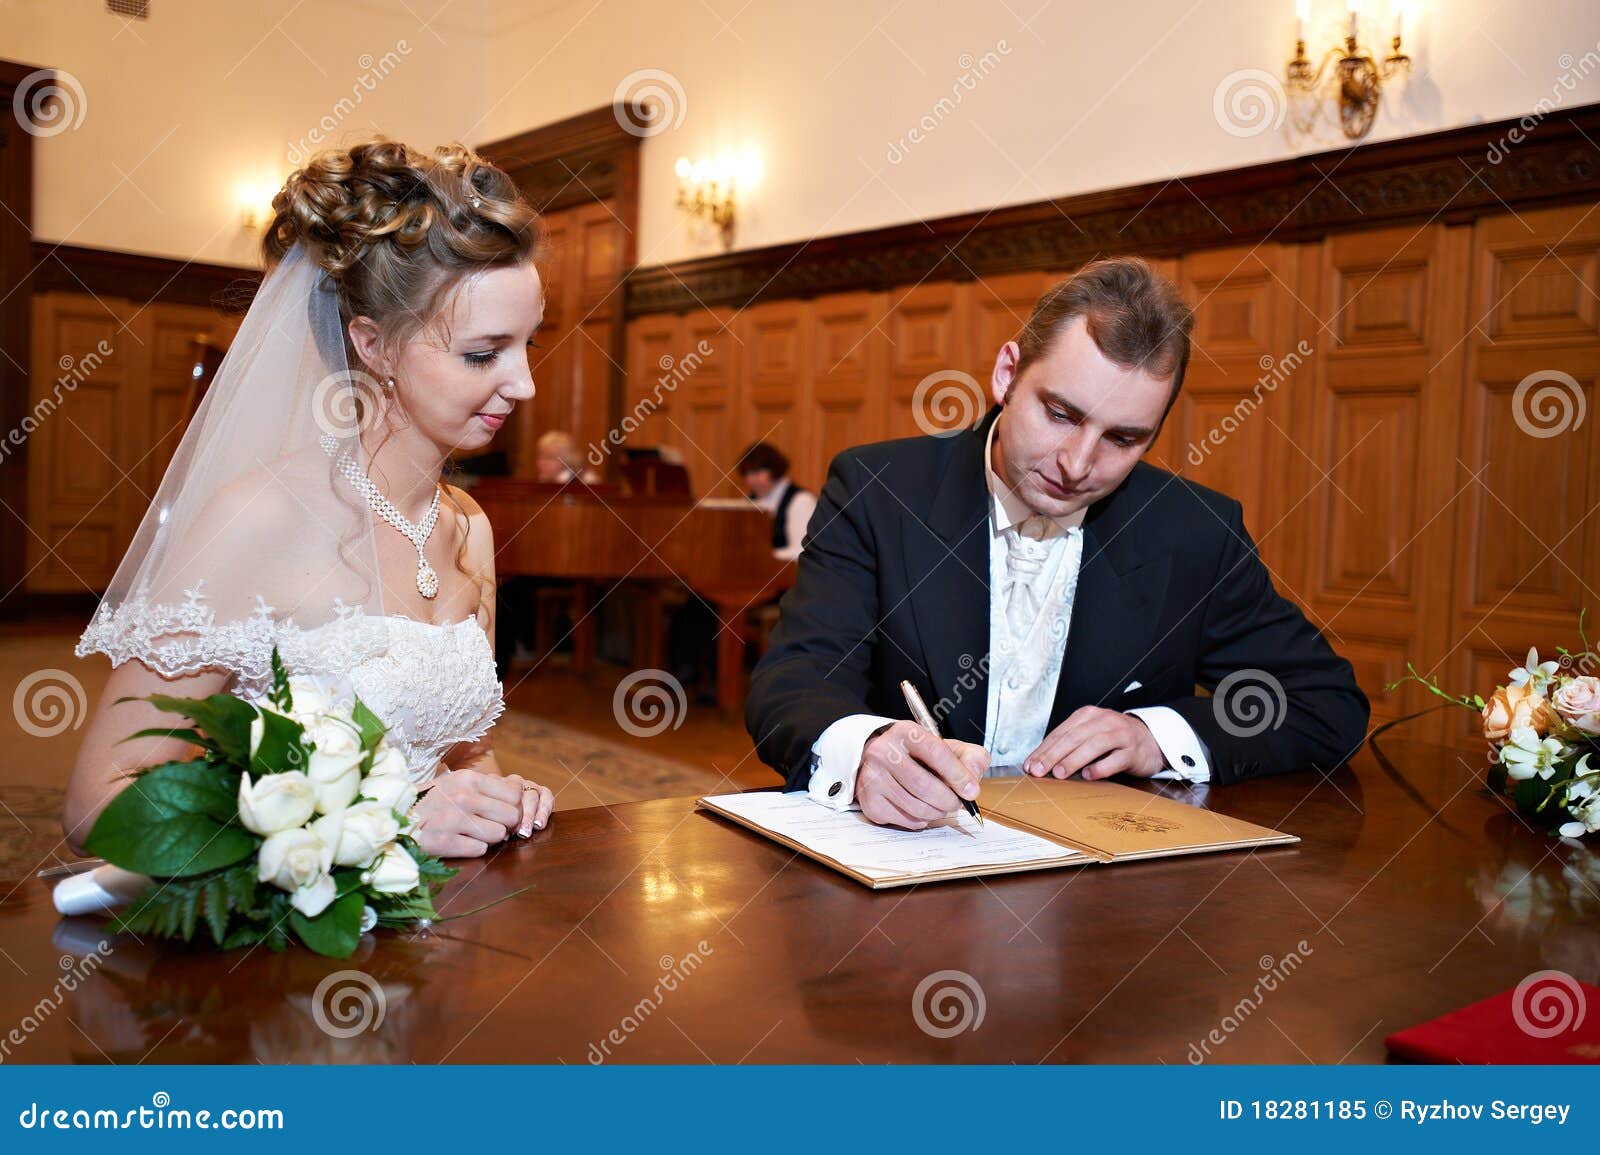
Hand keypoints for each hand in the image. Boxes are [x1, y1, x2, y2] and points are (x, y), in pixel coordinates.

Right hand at [411, 769, 548, 857]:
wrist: (396, 818)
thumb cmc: (433, 801)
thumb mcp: (458, 782)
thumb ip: (488, 786)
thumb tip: (520, 794)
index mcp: (469, 779)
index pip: (514, 794)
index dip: (513, 806)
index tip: (503, 812)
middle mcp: (463, 797)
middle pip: (511, 816)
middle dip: (505, 824)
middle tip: (491, 825)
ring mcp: (453, 820)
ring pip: (498, 834)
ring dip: (490, 838)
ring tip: (474, 833)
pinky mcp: (443, 842)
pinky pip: (479, 849)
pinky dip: (474, 848)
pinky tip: (461, 841)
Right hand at [855, 720, 988, 828]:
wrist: (884, 760)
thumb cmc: (921, 756)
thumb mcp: (949, 747)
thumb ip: (970, 757)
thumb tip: (972, 779)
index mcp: (906, 732)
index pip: (936, 753)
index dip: (958, 775)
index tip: (971, 791)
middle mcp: (883, 752)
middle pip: (924, 786)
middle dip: (949, 800)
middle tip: (956, 803)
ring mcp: (872, 777)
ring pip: (916, 807)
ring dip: (937, 812)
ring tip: (941, 806)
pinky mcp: (869, 801)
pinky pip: (904, 820)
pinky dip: (921, 820)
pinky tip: (921, 809)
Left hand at [1023, 707, 1164, 779]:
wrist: (1150, 740)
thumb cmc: (1113, 740)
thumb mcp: (1090, 735)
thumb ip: (1069, 744)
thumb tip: (1040, 763)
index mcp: (1088, 715)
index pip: (1061, 732)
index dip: (1043, 749)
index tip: (1029, 765)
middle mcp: (1104, 721)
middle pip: (1074, 737)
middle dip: (1053, 755)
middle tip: (1038, 770)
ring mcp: (1120, 734)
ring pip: (1094, 745)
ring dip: (1073, 760)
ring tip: (1058, 774)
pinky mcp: (1133, 751)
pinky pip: (1115, 759)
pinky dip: (1100, 767)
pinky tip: (1088, 776)